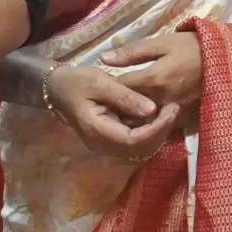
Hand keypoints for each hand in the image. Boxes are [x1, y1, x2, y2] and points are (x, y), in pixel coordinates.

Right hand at [46, 63, 179, 161]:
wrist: (57, 88)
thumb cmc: (76, 82)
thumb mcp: (100, 82)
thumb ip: (125, 97)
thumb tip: (152, 109)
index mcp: (97, 130)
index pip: (133, 139)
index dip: (156, 128)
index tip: (171, 109)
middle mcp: (101, 144)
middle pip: (139, 149)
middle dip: (160, 131)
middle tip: (174, 108)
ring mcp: (105, 145)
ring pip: (139, 149)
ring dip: (157, 134)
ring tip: (169, 111)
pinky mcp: (110, 141)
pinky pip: (133, 143)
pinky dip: (149, 133)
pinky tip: (157, 117)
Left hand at [99, 31, 203, 119]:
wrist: (227, 61)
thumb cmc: (193, 48)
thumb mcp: (163, 43)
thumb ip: (132, 52)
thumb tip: (103, 59)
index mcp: (152, 79)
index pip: (119, 88)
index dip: (107, 87)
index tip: (100, 86)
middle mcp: (160, 101)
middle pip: (128, 110)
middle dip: (115, 107)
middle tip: (106, 102)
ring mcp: (172, 113)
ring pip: (142, 123)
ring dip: (130, 119)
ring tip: (121, 112)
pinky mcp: (184, 121)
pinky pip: (160, 128)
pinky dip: (148, 125)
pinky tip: (143, 119)